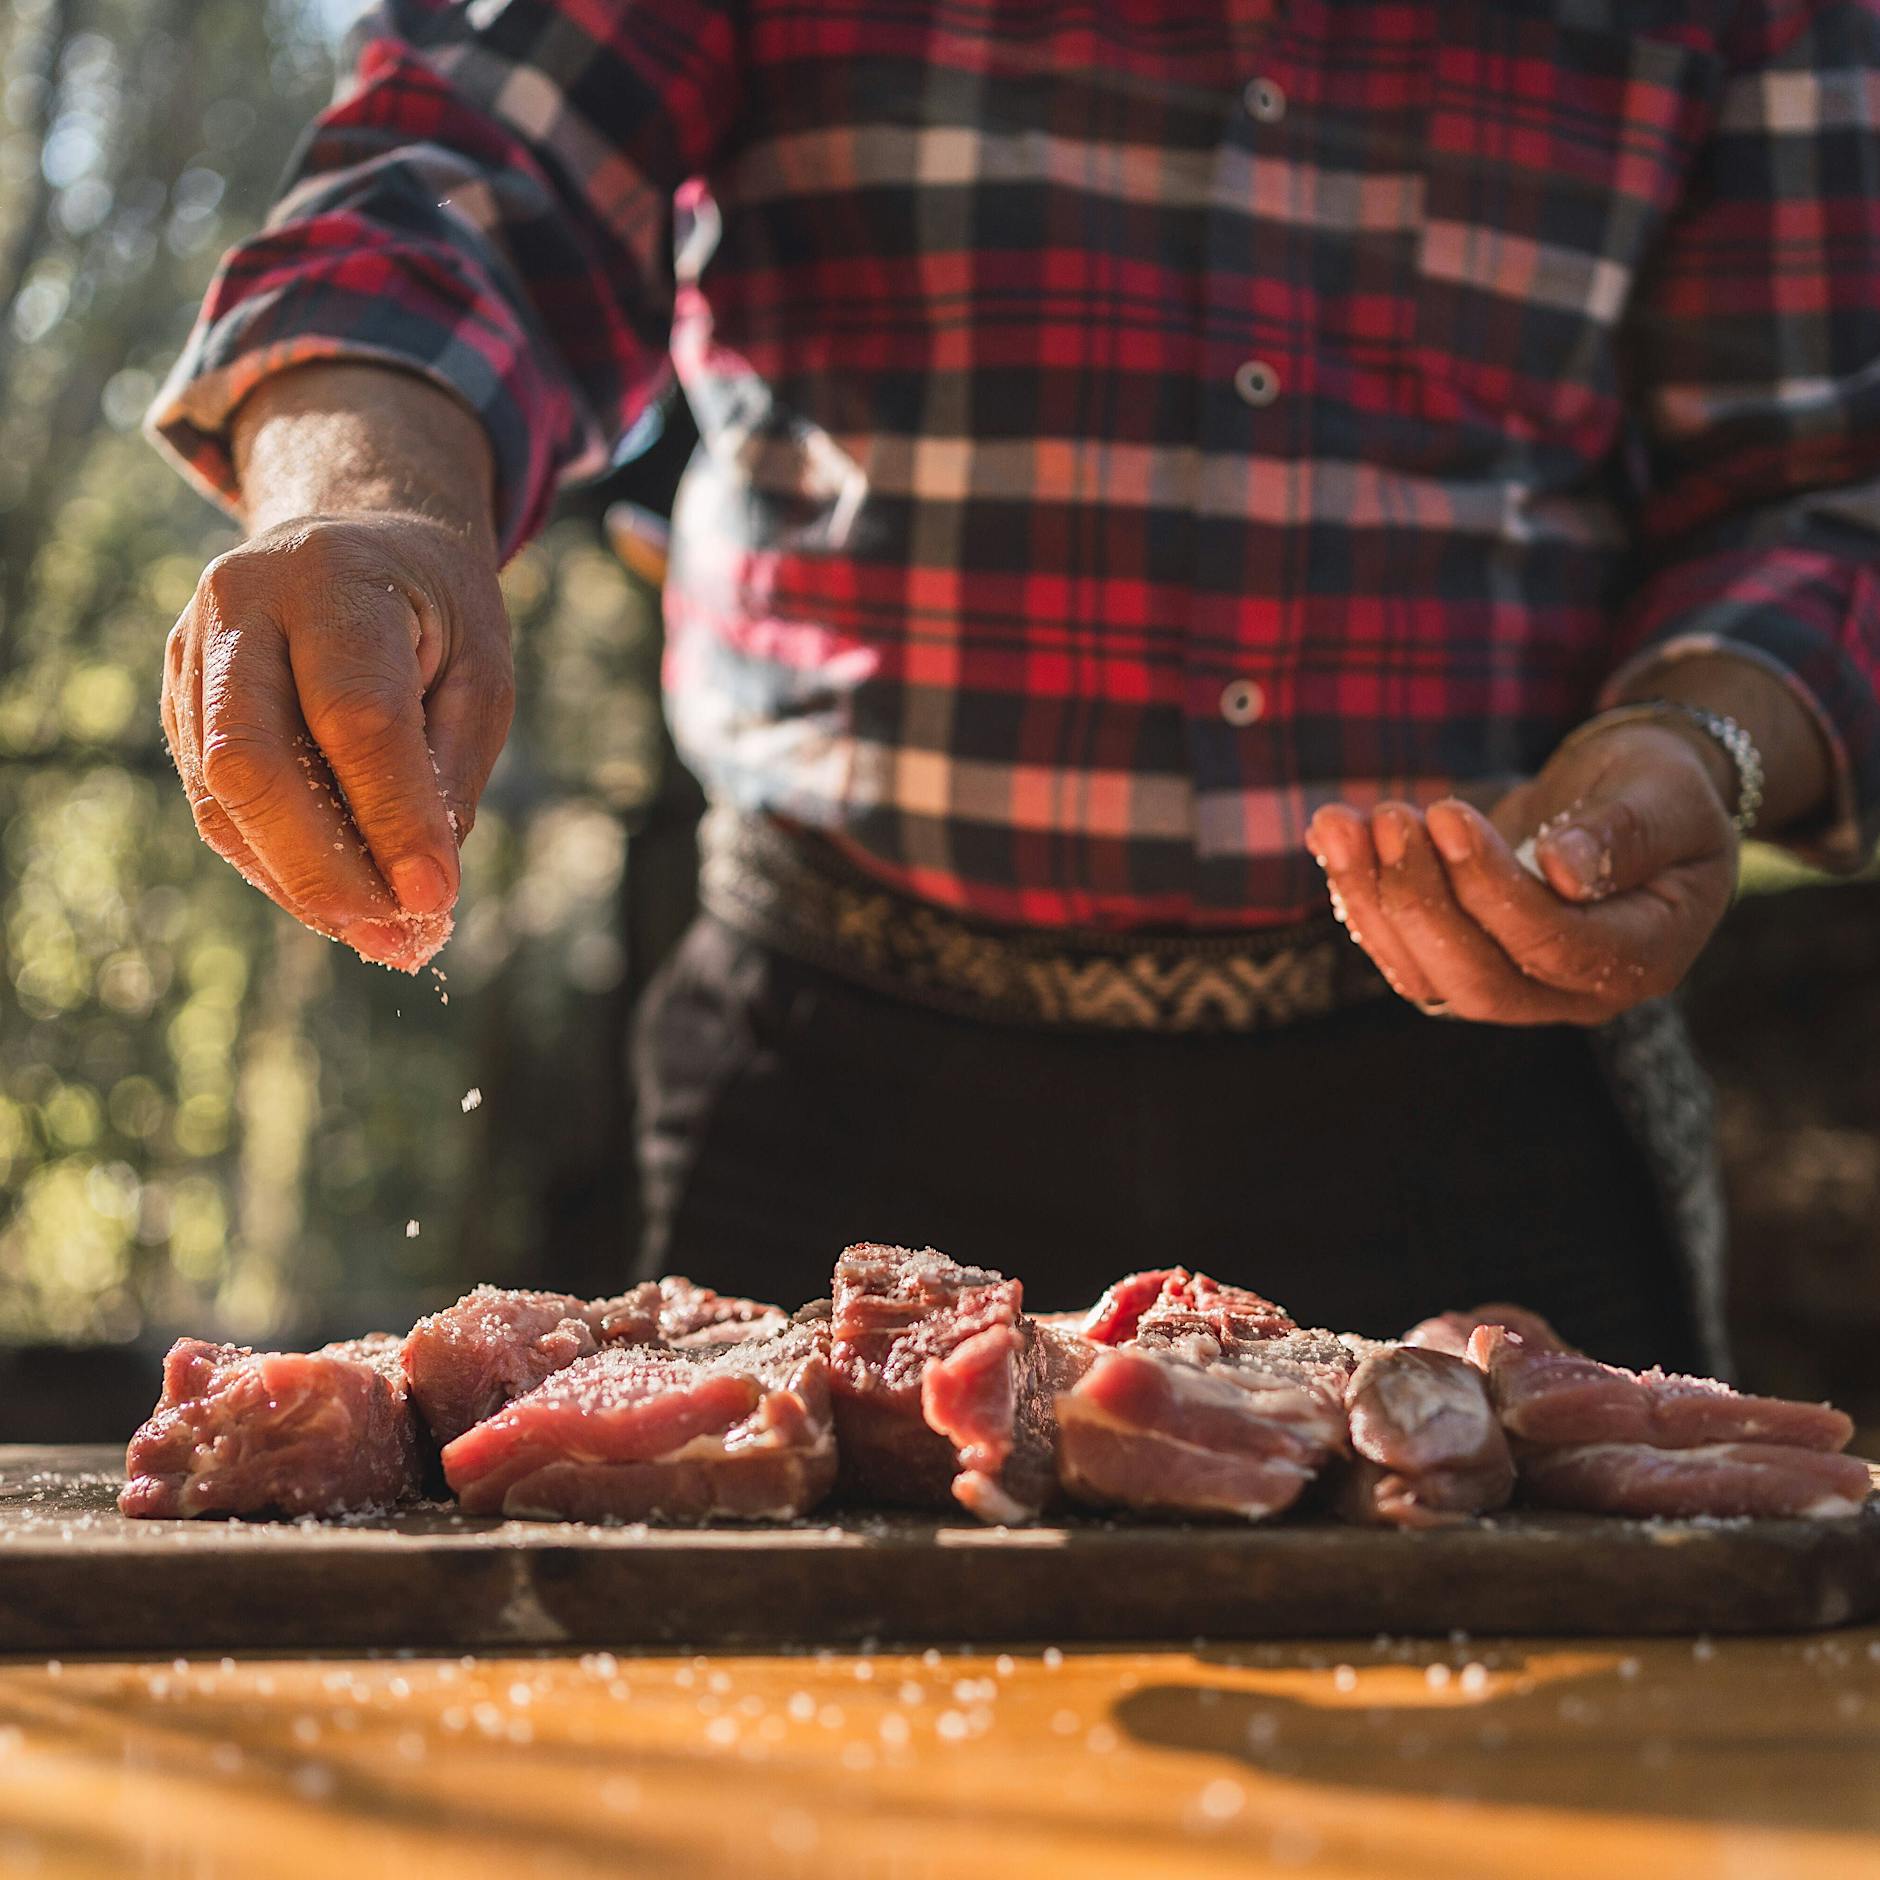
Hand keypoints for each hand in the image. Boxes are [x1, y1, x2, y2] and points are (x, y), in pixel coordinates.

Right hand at [161, 512, 513, 970]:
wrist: (350, 535)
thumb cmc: (433, 607)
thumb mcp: (480, 666)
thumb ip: (451, 766)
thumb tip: (424, 887)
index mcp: (331, 577)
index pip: (356, 714)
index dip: (394, 816)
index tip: (437, 897)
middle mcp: (239, 607)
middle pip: (255, 760)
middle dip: (324, 866)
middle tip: (396, 938)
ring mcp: (191, 654)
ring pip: (223, 795)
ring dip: (300, 882)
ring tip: (381, 938)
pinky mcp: (177, 702)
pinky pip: (215, 804)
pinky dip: (276, 864)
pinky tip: (338, 900)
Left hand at [1304, 719, 1737, 1024]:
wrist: (1629, 799)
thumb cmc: (1659, 789)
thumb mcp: (1667, 793)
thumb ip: (1625, 832)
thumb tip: (1564, 870)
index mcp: (1644, 957)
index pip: (1555, 946)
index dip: (1491, 887)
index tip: (1447, 813)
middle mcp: (1575, 992)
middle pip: (1480, 981)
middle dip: (1421, 901)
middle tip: (1390, 818)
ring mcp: (1515, 988)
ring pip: (1427, 976)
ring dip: (1373, 901)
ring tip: (1341, 823)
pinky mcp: (1463, 964)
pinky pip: (1402, 955)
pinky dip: (1360, 899)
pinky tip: (1333, 837)